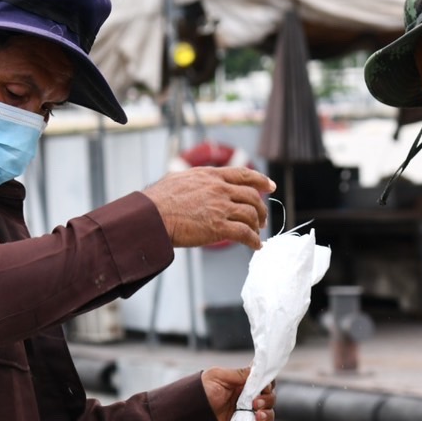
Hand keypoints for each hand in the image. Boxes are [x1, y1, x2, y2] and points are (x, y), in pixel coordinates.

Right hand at [144, 166, 274, 249]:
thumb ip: (195, 180)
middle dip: (261, 209)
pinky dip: (253, 241)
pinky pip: (244, 234)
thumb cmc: (158, 200)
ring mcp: (220, 207)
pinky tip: (255, 246)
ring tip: (257, 234)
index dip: (260, 180)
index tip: (271, 186)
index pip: (243, 174)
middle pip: (252, 197)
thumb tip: (197, 182)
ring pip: (251, 215)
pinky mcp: (218, 227)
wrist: (151, 216)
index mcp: (211, 176)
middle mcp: (219, 189)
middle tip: (261, 219)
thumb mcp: (179, 178)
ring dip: (257, 226)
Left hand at [201, 366, 275, 420]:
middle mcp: (246, 401)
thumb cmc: (198, 394)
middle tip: (256, 404)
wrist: (186, 418)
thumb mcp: (217, 376)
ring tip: (257, 416)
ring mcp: (246, 417)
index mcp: (242, 386)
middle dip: (268, 400)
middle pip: (269, 399)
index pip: (264, 384)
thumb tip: (258, 369)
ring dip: (268, 415)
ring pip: (268, 415)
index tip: (264, 388)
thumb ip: (239, 374)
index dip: (268, 385)